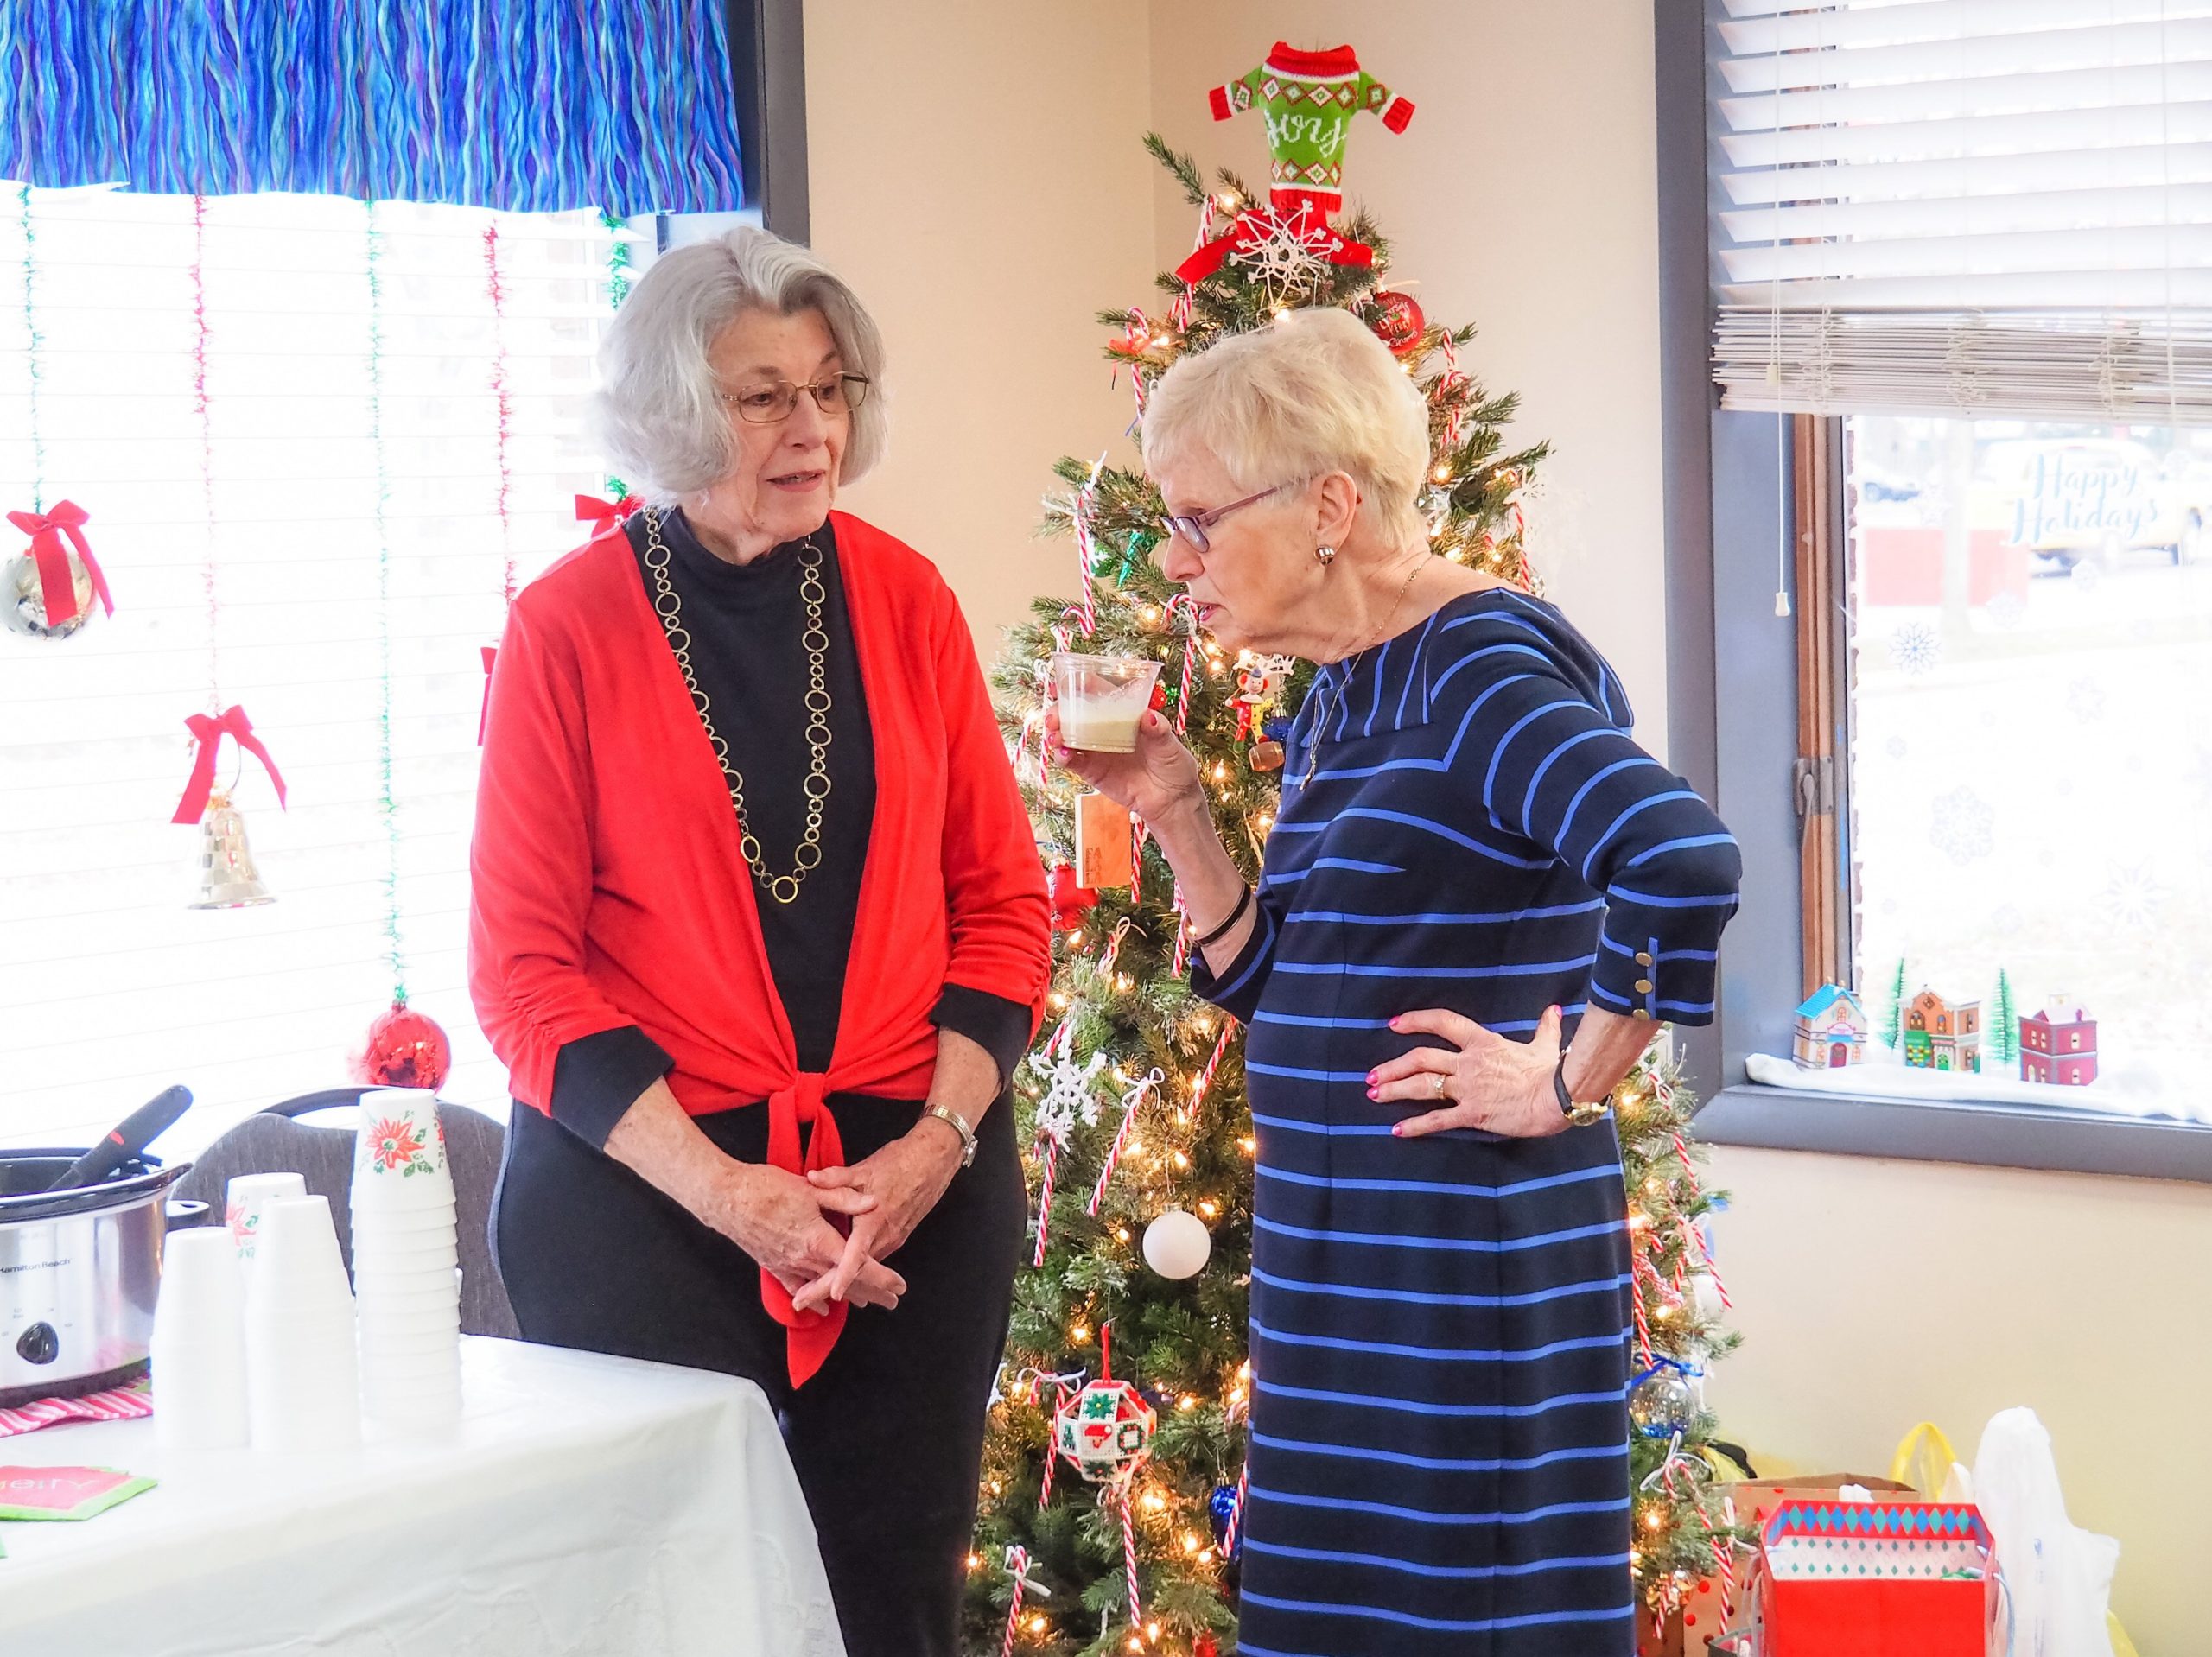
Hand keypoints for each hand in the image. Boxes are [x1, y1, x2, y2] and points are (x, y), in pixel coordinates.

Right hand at [709, 1161, 907, 1310]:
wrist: (725, 1197)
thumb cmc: (767, 1188)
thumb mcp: (811, 1187)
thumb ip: (843, 1198)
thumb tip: (873, 1203)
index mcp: (819, 1240)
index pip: (859, 1265)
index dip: (882, 1278)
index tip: (899, 1286)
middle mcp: (805, 1259)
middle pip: (845, 1283)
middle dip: (872, 1293)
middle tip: (892, 1301)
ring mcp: (787, 1265)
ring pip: (824, 1288)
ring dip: (847, 1296)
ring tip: (867, 1303)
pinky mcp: (772, 1264)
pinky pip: (796, 1288)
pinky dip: (811, 1299)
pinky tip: (820, 1308)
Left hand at [794, 1125, 964, 1310]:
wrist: (934, 1159)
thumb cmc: (902, 1161)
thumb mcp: (865, 1168)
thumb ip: (837, 1177)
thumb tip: (812, 1178)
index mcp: (875, 1219)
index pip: (858, 1256)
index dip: (845, 1276)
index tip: (832, 1294)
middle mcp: (885, 1235)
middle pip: (857, 1271)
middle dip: (829, 1287)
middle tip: (801, 1300)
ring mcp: (893, 1237)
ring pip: (866, 1268)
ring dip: (842, 1281)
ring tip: (812, 1292)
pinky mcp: (896, 1235)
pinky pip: (873, 1258)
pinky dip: (855, 1269)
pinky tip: (839, 1272)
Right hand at [1045, 698, 1204, 826]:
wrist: (1172, 801)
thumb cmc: (1173, 766)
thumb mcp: (1170, 745)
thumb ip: (1158, 731)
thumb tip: (1148, 717)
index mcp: (1122, 713)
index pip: (1097, 692)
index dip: (1078, 684)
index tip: (1066, 682)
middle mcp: (1104, 728)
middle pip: (1073, 713)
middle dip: (1058, 711)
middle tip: (1054, 717)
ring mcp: (1095, 750)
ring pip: (1066, 736)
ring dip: (1055, 733)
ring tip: (1055, 737)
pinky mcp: (1091, 771)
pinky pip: (1072, 761)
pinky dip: (1062, 757)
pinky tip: (1063, 755)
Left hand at [1365, 1005, 1570, 1139]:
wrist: (1557, 1096)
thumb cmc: (1552, 1071)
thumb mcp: (1546, 1045)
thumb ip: (1546, 1027)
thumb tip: (1555, 1010)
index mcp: (1483, 1042)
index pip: (1443, 1023)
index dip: (1416, 1021)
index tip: (1394, 1024)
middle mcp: (1468, 1063)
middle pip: (1421, 1058)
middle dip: (1393, 1066)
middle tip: (1372, 1075)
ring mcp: (1468, 1088)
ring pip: (1422, 1085)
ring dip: (1395, 1089)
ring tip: (1374, 1094)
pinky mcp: (1472, 1114)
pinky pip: (1438, 1119)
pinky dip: (1415, 1125)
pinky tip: (1397, 1130)